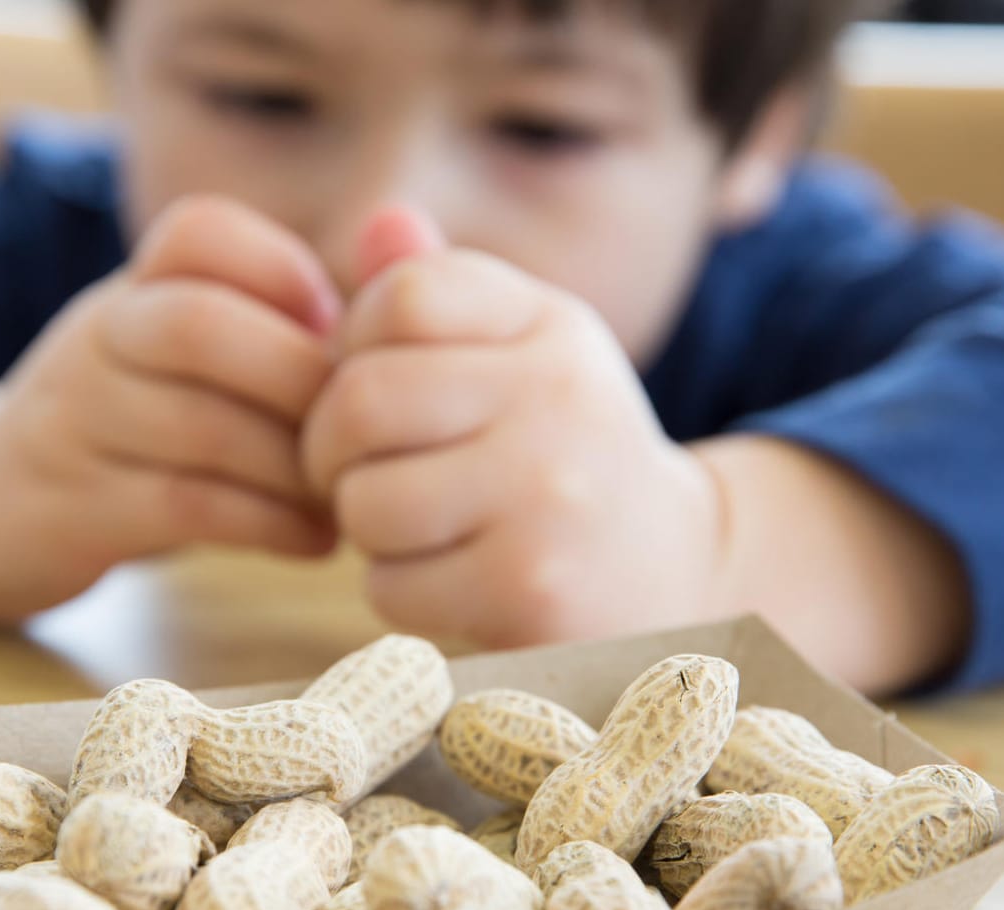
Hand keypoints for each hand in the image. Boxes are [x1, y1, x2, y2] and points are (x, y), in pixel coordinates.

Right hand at [0, 196, 341, 620]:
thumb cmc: (128, 429)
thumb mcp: (175, 355)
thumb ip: (268, 326)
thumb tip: (399, 309)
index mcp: (131, 289)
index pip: (198, 232)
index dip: (283, 271)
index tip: (335, 331)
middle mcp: (95, 341)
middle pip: (197, 325)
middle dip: (300, 379)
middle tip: (363, 430)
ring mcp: (73, 424)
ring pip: (199, 427)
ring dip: (296, 467)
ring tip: (349, 496)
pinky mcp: (70, 509)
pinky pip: (184, 505)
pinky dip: (267, 524)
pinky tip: (313, 540)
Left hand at [302, 208, 725, 645]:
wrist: (671, 573)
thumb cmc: (562, 456)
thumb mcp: (525, 356)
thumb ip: (445, 295)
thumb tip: (380, 223)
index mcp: (550, 325)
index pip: (401, 296)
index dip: (354, 347)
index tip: (379, 388)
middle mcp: (558, 395)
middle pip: (361, 399)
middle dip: (332, 449)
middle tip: (358, 473)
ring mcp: (548, 493)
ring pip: (365, 500)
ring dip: (367, 528)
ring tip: (418, 527)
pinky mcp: (529, 586)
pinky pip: (390, 584)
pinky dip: (400, 593)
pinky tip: (452, 581)